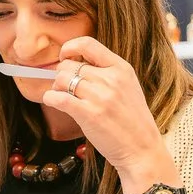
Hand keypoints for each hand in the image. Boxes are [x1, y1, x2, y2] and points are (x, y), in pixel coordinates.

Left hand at [41, 37, 171, 190]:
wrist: (142, 149)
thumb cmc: (132, 121)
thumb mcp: (128, 87)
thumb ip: (106, 73)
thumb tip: (75, 64)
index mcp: (121, 68)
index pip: (88, 44)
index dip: (70, 48)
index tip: (65, 57)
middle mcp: (111, 79)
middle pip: (69, 65)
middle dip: (61, 75)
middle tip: (64, 87)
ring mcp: (100, 96)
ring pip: (61, 79)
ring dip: (56, 88)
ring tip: (62, 97)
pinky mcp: (89, 114)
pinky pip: (57, 98)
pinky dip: (50, 98)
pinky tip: (53, 102)